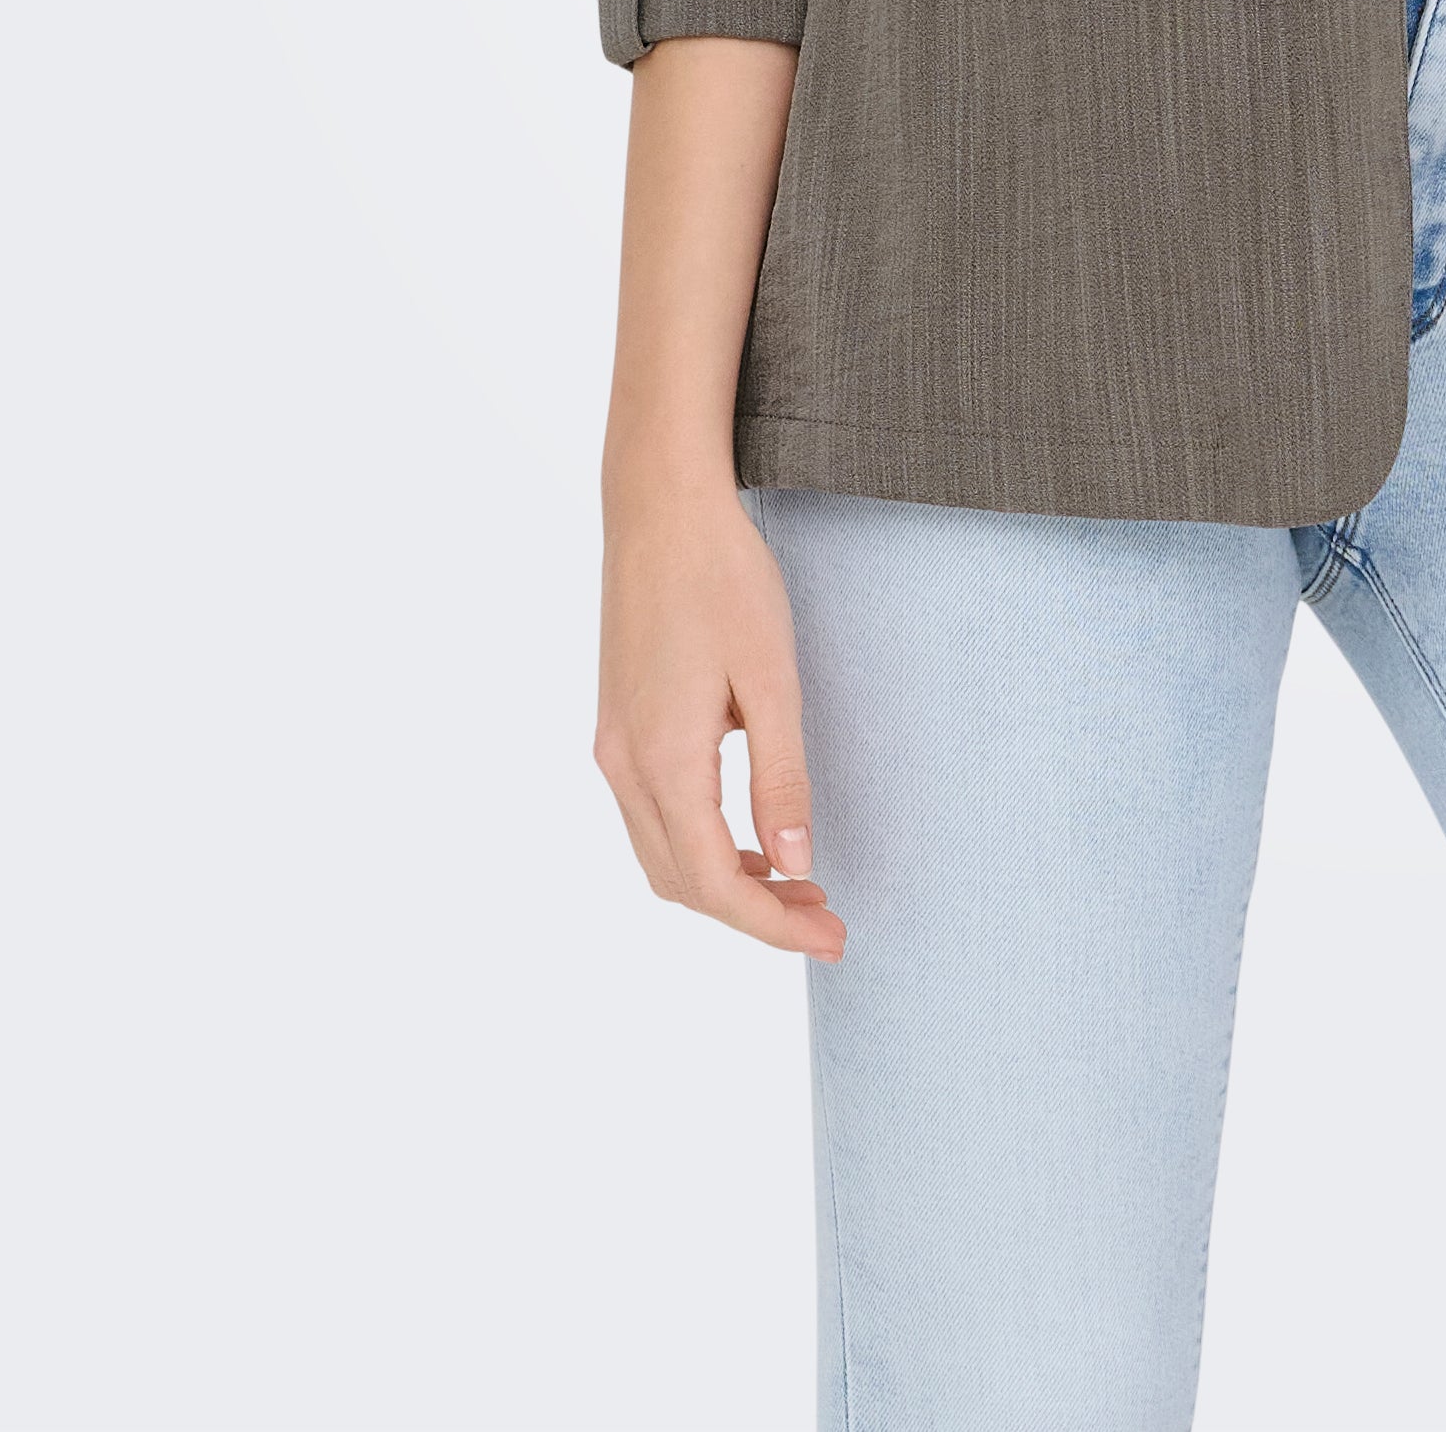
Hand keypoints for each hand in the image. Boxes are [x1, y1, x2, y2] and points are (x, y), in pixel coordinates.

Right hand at [595, 476, 843, 957]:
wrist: (659, 504)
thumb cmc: (722, 577)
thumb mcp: (770, 677)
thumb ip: (781, 775)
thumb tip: (794, 863)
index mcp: (662, 760)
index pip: (715, 882)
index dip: (772, 926)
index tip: (831, 940)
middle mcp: (624, 765)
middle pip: (682, 883)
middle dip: (753, 915)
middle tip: (825, 920)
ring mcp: (613, 745)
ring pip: (662, 855)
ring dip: (725, 884)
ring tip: (797, 886)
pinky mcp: (618, 724)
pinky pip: (652, 816)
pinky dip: (700, 845)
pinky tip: (751, 834)